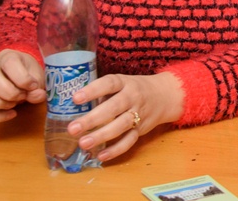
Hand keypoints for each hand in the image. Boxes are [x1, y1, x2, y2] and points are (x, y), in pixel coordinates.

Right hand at [0, 49, 44, 122]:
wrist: (20, 76)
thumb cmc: (28, 74)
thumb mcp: (37, 77)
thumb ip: (37, 87)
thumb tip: (38, 96)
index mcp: (7, 56)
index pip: (9, 63)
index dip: (22, 78)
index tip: (33, 86)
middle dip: (10, 92)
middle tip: (22, 96)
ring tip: (14, 104)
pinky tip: (11, 114)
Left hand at [66, 72, 184, 162]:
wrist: (165, 95)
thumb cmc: (134, 89)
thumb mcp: (122, 83)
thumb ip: (102, 93)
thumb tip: (74, 105)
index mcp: (125, 83)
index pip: (109, 83)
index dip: (92, 90)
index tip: (75, 99)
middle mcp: (133, 97)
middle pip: (113, 108)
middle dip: (92, 119)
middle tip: (72, 128)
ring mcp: (138, 114)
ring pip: (121, 126)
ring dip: (101, 136)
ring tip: (83, 143)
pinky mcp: (141, 130)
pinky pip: (129, 141)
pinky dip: (115, 150)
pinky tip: (100, 156)